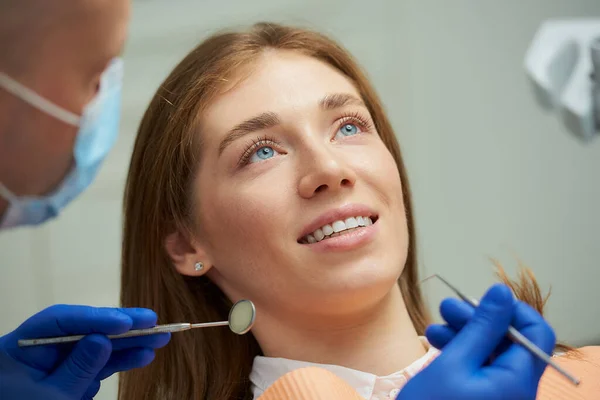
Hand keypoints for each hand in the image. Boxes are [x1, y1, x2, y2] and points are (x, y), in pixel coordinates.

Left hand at [0, 305, 170, 399]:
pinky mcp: (72, 376)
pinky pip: (99, 365)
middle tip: (152, 320)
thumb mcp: (50, 397)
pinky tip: (144, 355)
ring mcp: (58, 363)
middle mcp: (40, 348)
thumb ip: (78, 369)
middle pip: (84, 329)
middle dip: (121, 327)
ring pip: (97, 346)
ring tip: (161, 337)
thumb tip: (104, 340)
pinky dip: (121, 361)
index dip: (95, 318)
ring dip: (130, 343)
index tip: (126, 323)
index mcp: (20, 347)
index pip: (59, 320)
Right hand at [397, 284, 555, 399]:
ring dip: (463, 333)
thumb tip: (502, 292)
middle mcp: (515, 389)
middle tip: (446, 308)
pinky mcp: (482, 399)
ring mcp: (498, 395)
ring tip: (434, 326)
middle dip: (478, 320)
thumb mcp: (454, 362)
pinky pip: (478, 368)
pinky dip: (459, 351)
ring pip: (489, 352)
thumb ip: (481, 327)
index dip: (513, 311)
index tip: (482, 299)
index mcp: (518, 381)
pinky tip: (435, 343)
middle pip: (509, 341)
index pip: (537, 333)